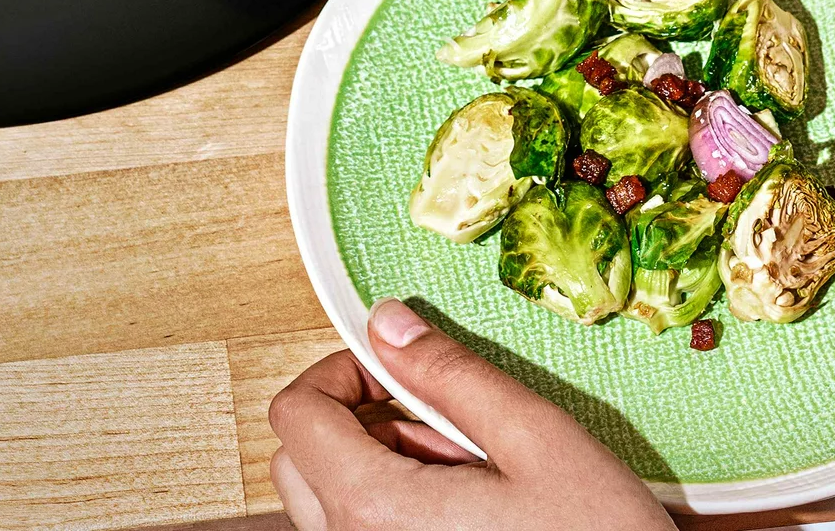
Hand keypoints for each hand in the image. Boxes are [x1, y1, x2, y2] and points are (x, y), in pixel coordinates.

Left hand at [268, 299, 669, 530]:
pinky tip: (474, 517)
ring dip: (381, 472)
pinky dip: (398, 513)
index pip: (295, 415)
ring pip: (332, 507)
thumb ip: (451, 375)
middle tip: (439, 424)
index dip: (338, 372)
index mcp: (377, 512)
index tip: (393, 370)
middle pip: (300, 461)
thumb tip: (386, 322)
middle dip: (357, 423)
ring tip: (470, 477)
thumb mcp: (539, 443)